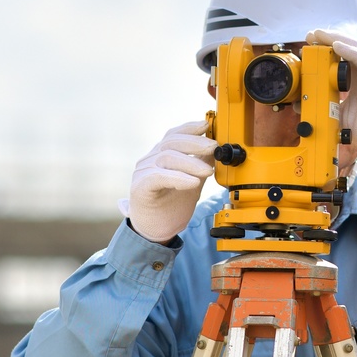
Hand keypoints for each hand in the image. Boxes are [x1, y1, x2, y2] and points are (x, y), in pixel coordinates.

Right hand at [125, 120, 216, 243]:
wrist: (156, 232)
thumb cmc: (171, 207)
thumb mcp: (193, 182)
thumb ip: (200, 165)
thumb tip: (215, 150)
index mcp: (160, 156)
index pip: (173, 135)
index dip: (190, 128)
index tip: (207, 125)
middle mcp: (149, 160)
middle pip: (171, 142)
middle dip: (195, 143)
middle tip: (214, 147)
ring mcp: (143, 172)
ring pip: (166, 157)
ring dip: (191, 162)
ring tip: (208, 171)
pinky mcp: (140, 187)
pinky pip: (159, 177)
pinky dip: (178, 178)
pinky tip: (193, 182)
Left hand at [306, 28, 356, 160]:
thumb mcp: (341, 115)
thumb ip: (325, 107)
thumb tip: (301, 104)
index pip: (341, 56)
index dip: (325, 47)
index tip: (308, 44)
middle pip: (348, 47)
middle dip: (329, 38)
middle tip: (310, 34)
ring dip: (337, 39)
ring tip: (320, 34)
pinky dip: (351, 52)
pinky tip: (337, 46)